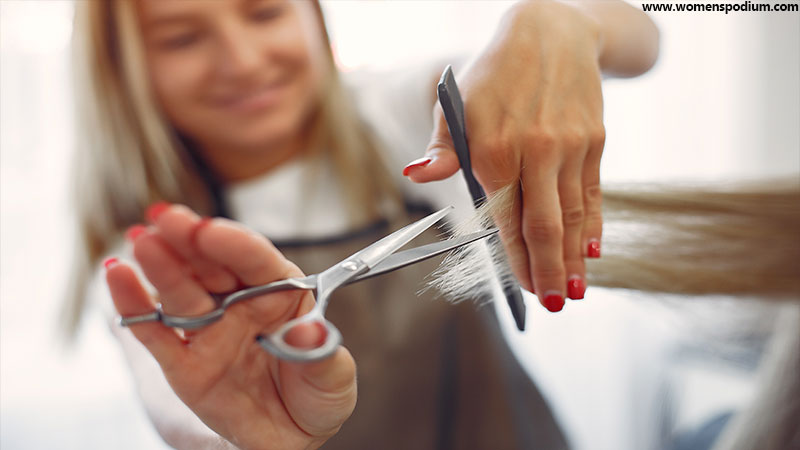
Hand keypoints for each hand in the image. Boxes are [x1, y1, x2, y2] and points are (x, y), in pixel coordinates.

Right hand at [106, 205, 355, 449]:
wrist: (290, 438)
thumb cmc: (316, 395)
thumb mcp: (334, 378)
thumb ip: (322, 353)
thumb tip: (311, 332)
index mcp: (281, 292)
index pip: (256, 260)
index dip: (233, 243)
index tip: (210, 231)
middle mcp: (241, 303)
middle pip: (211, 264)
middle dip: (189, 239)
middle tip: (166, 218)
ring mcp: (209, 330)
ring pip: (181, 292)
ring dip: (160, 266)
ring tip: (141, 241)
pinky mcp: (183, 363)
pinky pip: (155, 332)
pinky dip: (134, 306)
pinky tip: (116, 276)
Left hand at [406, 1, 605, 311]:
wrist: (553, 32)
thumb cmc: (495, 74)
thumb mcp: (457, 102)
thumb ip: (442, 147)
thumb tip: (416, 174)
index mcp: (493, 148)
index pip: (505, 219)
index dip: (515, 259)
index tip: (522, 289)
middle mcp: (535, 151)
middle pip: (544, 225)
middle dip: (548, 271)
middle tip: (552, 303)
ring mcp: (570, 147)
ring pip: (572, 214)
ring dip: (573, 257)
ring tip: (574, 290)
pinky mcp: (593, 141)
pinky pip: (593, 192)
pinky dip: (593, 224)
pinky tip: (592, 250)